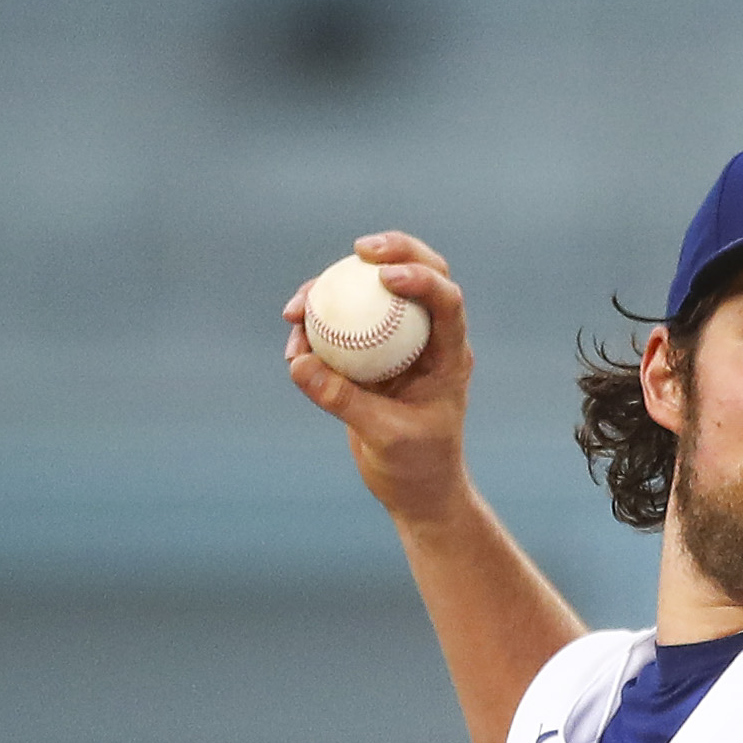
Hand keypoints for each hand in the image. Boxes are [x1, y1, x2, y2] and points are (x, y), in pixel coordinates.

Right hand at [285, 230, 475, 524]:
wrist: (415, 492)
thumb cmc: (416, 468)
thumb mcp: (383, 437)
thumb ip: (343, 400)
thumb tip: (298, 363)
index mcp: (449, 356)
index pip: (446, 302)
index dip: (422, 277)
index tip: (385, 276)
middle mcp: (425, 340)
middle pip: (417, 274)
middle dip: (391, 251)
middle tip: (357, 249)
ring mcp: (396, 343)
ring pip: (371, 294)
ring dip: (334, 290)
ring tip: (295, 311)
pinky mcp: (368, 355)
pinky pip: (342, 326)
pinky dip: (316, 327)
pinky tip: (293, 342)